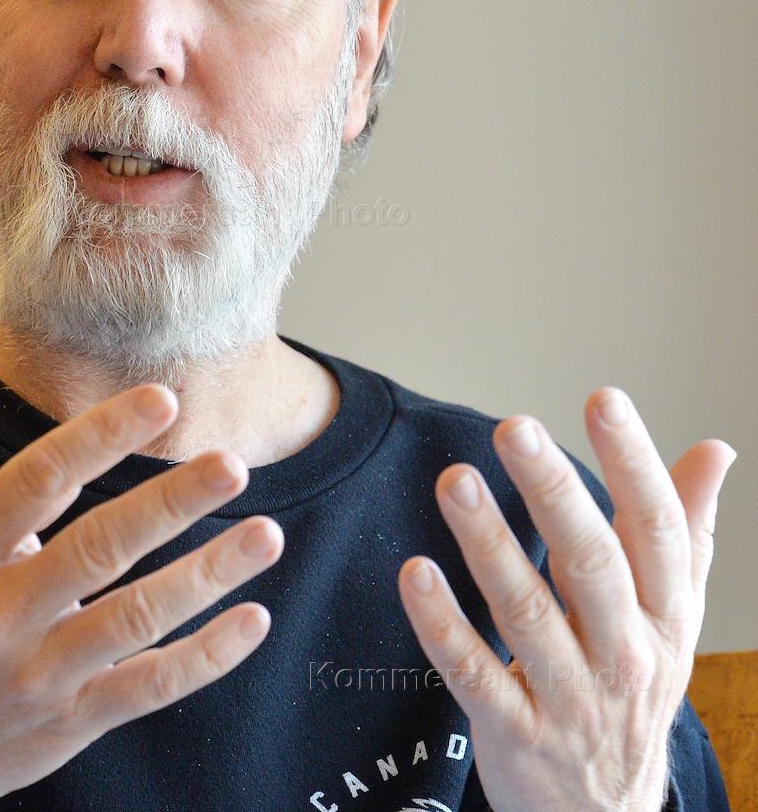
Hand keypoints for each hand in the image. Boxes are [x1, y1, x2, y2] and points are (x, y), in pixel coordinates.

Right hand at [0, 361, 282, 811]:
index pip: (36, 482)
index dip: (99, 438)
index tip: (160, 399)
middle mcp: (3, 613)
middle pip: (97, 549)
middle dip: (170, 504)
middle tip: (232, 465)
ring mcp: (41, 672)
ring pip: (136, 619)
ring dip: (206, 576)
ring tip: (265, 534)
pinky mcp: (72, 720)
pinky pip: (148, 688)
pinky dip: (205, 658)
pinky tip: (253, 619)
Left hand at [397, 387, 735, 811]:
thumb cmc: (634, 687)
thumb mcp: (674, 616)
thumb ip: (684, 531)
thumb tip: (717, 450)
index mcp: (666, 616)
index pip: (656, 531)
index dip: (634, 463)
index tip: (604, 399)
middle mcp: (625, 655)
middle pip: (592, 565)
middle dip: (554, 492)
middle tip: (515, 428)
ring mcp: (569, 698)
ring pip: (527, 615)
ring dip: (489, 545)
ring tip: (454, 481)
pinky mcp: (514, 733)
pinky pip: (476, 675)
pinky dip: (445, 626)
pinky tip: (415, 572)